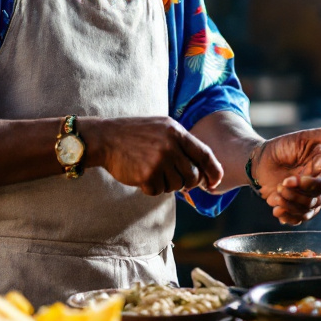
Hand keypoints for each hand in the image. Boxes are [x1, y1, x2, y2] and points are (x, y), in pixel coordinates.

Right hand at [79, 116, 222, 195]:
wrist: (106, 138)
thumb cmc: (136, 135)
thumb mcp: (162, 128)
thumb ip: (182, 144)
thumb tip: (203, 170)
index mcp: (177, 132)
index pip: (205, 155)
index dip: (214, 171)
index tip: (215, 182)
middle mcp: (171, 146)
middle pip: (193, 175)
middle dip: (187, 182)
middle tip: (173, 178)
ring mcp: (160, 161)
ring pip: (177, 186)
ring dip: (167, 184)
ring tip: (153, 172)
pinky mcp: (148, 175)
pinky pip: (159, 191)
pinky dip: (152, 188)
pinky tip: (142, 176)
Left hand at [253, 123, 320, 224]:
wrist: (261, 161)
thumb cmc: (283, 146)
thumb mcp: (303, 138)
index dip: (316, 184)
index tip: (299, 180)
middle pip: (319, 198)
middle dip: (298, 194)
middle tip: (281, 184)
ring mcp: (310, 198)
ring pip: (309, 210)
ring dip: (291, 205)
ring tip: (276, 195)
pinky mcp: (297, 208)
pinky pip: (299, 219)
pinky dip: (289, 217)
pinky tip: (277, 210)